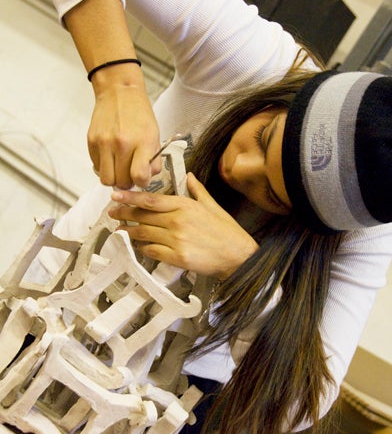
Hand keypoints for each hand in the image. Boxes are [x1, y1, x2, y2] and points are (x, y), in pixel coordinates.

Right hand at [88, 77, 160, 188]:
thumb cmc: (139, 115)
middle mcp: (121, 143)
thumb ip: (153, 161)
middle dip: (127, 182)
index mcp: (142, 142)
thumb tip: (144, 180)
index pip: (139, 177)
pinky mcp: (91, 142)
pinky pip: (97, 167)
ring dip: (113, 177)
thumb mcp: (154, 136)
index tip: (141, 178)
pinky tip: (110, 155)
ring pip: (106, 180)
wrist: (119, 92)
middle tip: (130, 172)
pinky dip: (104, 166)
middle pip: (121, 182)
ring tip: (119, 167)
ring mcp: (104, 143)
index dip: (141, 183)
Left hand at [108, 172, 258, 278]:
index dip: (130, 197)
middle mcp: (177, 221)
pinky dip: (143, 249)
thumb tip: (189, 176)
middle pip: (143, 216)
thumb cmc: (227, 231)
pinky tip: (138, 247)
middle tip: (112, 213)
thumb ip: (197, 190)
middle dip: (125, 214)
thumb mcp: (213, 205)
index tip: (116, 195)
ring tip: (120, 230)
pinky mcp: (177, 257)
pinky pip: (152, 251)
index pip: (151, 199)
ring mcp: (176, 240)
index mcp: (184, 205)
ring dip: (129, 232)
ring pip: (144, 234)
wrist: (238, 255)